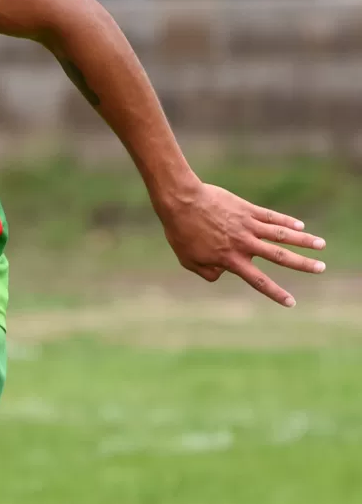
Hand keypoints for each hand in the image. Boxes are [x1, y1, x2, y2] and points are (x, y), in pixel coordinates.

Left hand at [158, 183, 326, 305]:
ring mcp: (248, 225)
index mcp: (231, 259)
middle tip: (321, 268)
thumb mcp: (188, 259)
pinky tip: (300, 224)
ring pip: (282, 234)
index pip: (258, 280)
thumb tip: (220, 275)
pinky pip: (271, 216)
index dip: (275, 292)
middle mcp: (245, 244)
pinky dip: (286, 220)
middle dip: (302, 264)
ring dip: (303, 240)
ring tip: (321, 245)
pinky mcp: (247, 209)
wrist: (182, 201)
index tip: (291, 302)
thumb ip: (206, 272)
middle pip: (280, 256)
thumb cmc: (181, 231)